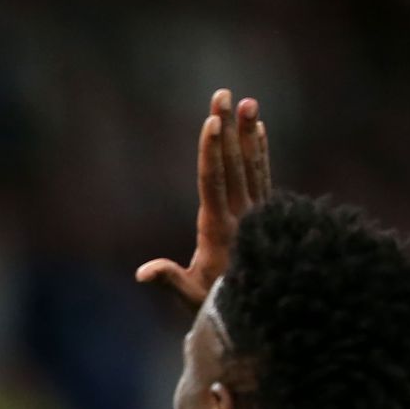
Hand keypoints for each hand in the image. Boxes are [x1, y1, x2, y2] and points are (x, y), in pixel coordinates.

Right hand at [136, 90, 271, 308]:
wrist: (263, 314)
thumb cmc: (216, 308)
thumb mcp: (190, 297)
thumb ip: (170, 280)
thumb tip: (143, 272)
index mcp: (219, 231)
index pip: (214, 182)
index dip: (212, 151)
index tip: (212, 122)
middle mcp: (242, 217)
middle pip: (233, 164)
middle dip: (228, 128)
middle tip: (223, 94)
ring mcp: (257, 214)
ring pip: (252, 165)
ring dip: (248, 133)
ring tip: (247, 101)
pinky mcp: (266, 214)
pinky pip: (262, 176)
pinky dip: (260, 152)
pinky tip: (260, 129)